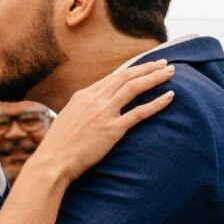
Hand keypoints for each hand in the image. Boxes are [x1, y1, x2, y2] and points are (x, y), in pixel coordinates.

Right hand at [38, 58, 174, 182]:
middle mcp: (95, 99)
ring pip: (134, 88)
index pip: (113, 77)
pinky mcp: (112, 130)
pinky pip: (139, 113)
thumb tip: (92, 109)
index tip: (146, 66)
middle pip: (126, 76)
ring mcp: (104, 113)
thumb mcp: (69, 118)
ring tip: (171, 72)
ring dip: (155, 78)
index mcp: (84, 95)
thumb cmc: (58, 146)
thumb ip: (83, 109)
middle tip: (165, 62)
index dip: (132, 70)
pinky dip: (156, 103)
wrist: (53, 161)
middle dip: (148, 67)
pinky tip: (169, 97)